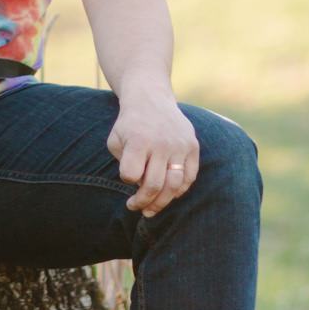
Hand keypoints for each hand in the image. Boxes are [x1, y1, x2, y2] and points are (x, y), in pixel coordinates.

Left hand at [108, 89, 199, 215]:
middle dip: (142, 202)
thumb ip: (124, 164)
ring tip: (150, 210)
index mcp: (138, 141)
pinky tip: (168, 194)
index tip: (126, 176)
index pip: (131, 175)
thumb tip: (142, 186)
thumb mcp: (116, 140)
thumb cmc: (129, 125)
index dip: (126, 179)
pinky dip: (179, 190)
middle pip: (153, 185)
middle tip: (135, 207)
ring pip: (174, 186)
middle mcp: (161, 144)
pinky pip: (189, 177)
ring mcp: (180, 145)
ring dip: (161, 203)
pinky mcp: (193, 146)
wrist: (151, 99)